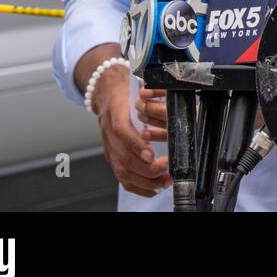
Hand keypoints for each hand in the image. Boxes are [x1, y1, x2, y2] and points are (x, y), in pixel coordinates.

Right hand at [93, 68, 169, 196]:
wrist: (105, 93)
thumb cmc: (125, 91)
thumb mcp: (136, 87)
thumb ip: (150, 94)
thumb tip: (171, 99)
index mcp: (116, 113)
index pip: (123, 132)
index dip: (136, 145)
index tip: (151, 156)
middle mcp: (109, 132)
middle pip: (124, 157)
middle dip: (147, 169)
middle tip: (165, 170)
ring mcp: (109, 146)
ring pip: (123, 169)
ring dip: (145, 180)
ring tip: (164, 181)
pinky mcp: (111, 156)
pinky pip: (121, 176)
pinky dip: (137, 186)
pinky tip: (152, 189)